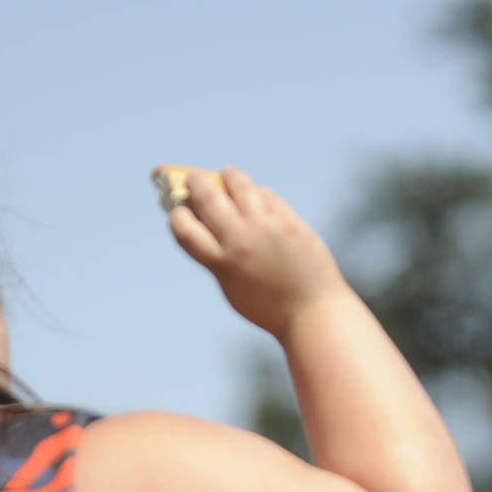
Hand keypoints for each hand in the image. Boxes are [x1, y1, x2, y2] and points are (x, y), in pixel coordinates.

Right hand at [160, 166, 348, 341]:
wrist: (313, 314)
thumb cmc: (270, 306)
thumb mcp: (234, 288)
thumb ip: (218, 257)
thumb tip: (203, 218)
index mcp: (222, 265)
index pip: (184, 227)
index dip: (177, 215)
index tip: (180, 211)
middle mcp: (241, 241)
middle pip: (206, 196)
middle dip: (195, 183)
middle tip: (193, 180)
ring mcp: (266, 227)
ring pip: (238, 183)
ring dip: (228, 177)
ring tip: (227, 177)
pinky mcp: (289, 221)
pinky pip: (266, 195)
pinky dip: (258, 194)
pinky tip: (257, 199)